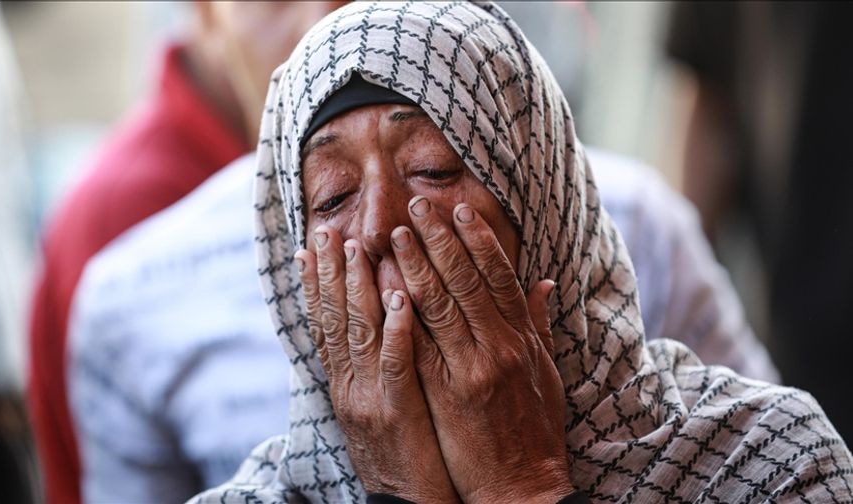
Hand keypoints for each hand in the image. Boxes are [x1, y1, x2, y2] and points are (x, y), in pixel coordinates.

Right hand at [295, 226, 458, 502]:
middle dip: (329, 273)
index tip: (311, 247)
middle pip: (335, 320)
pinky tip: (398, 298)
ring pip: (359, 333)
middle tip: (326, 231)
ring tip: (356, 247)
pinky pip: (395, 365)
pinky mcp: (397, 414)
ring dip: (356, 288)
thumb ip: (374, 368)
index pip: (325, 324)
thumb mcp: (377, 409)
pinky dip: (395, 330)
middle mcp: (349, 387)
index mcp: (344, 384)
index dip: (316, 284)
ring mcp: (369, 399)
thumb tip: (373, 329)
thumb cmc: (402, 456)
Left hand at [390, 196, 573, 503]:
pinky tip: (379, 288)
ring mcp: (467, 371)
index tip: (460, 211)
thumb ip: (539, 323)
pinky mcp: (441, 394)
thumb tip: (543, 281)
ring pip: (436, 306)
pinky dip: (397, 314)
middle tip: (417, 207)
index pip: (498, 277)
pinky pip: (414, 346)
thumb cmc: (535, 429)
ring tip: (391, 235)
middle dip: (439, 241)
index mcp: (522, 340)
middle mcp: (496, 348)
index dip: (478, 240)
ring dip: (413, 266)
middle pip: (464, 282)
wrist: (521, 486)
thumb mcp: (547, 372)